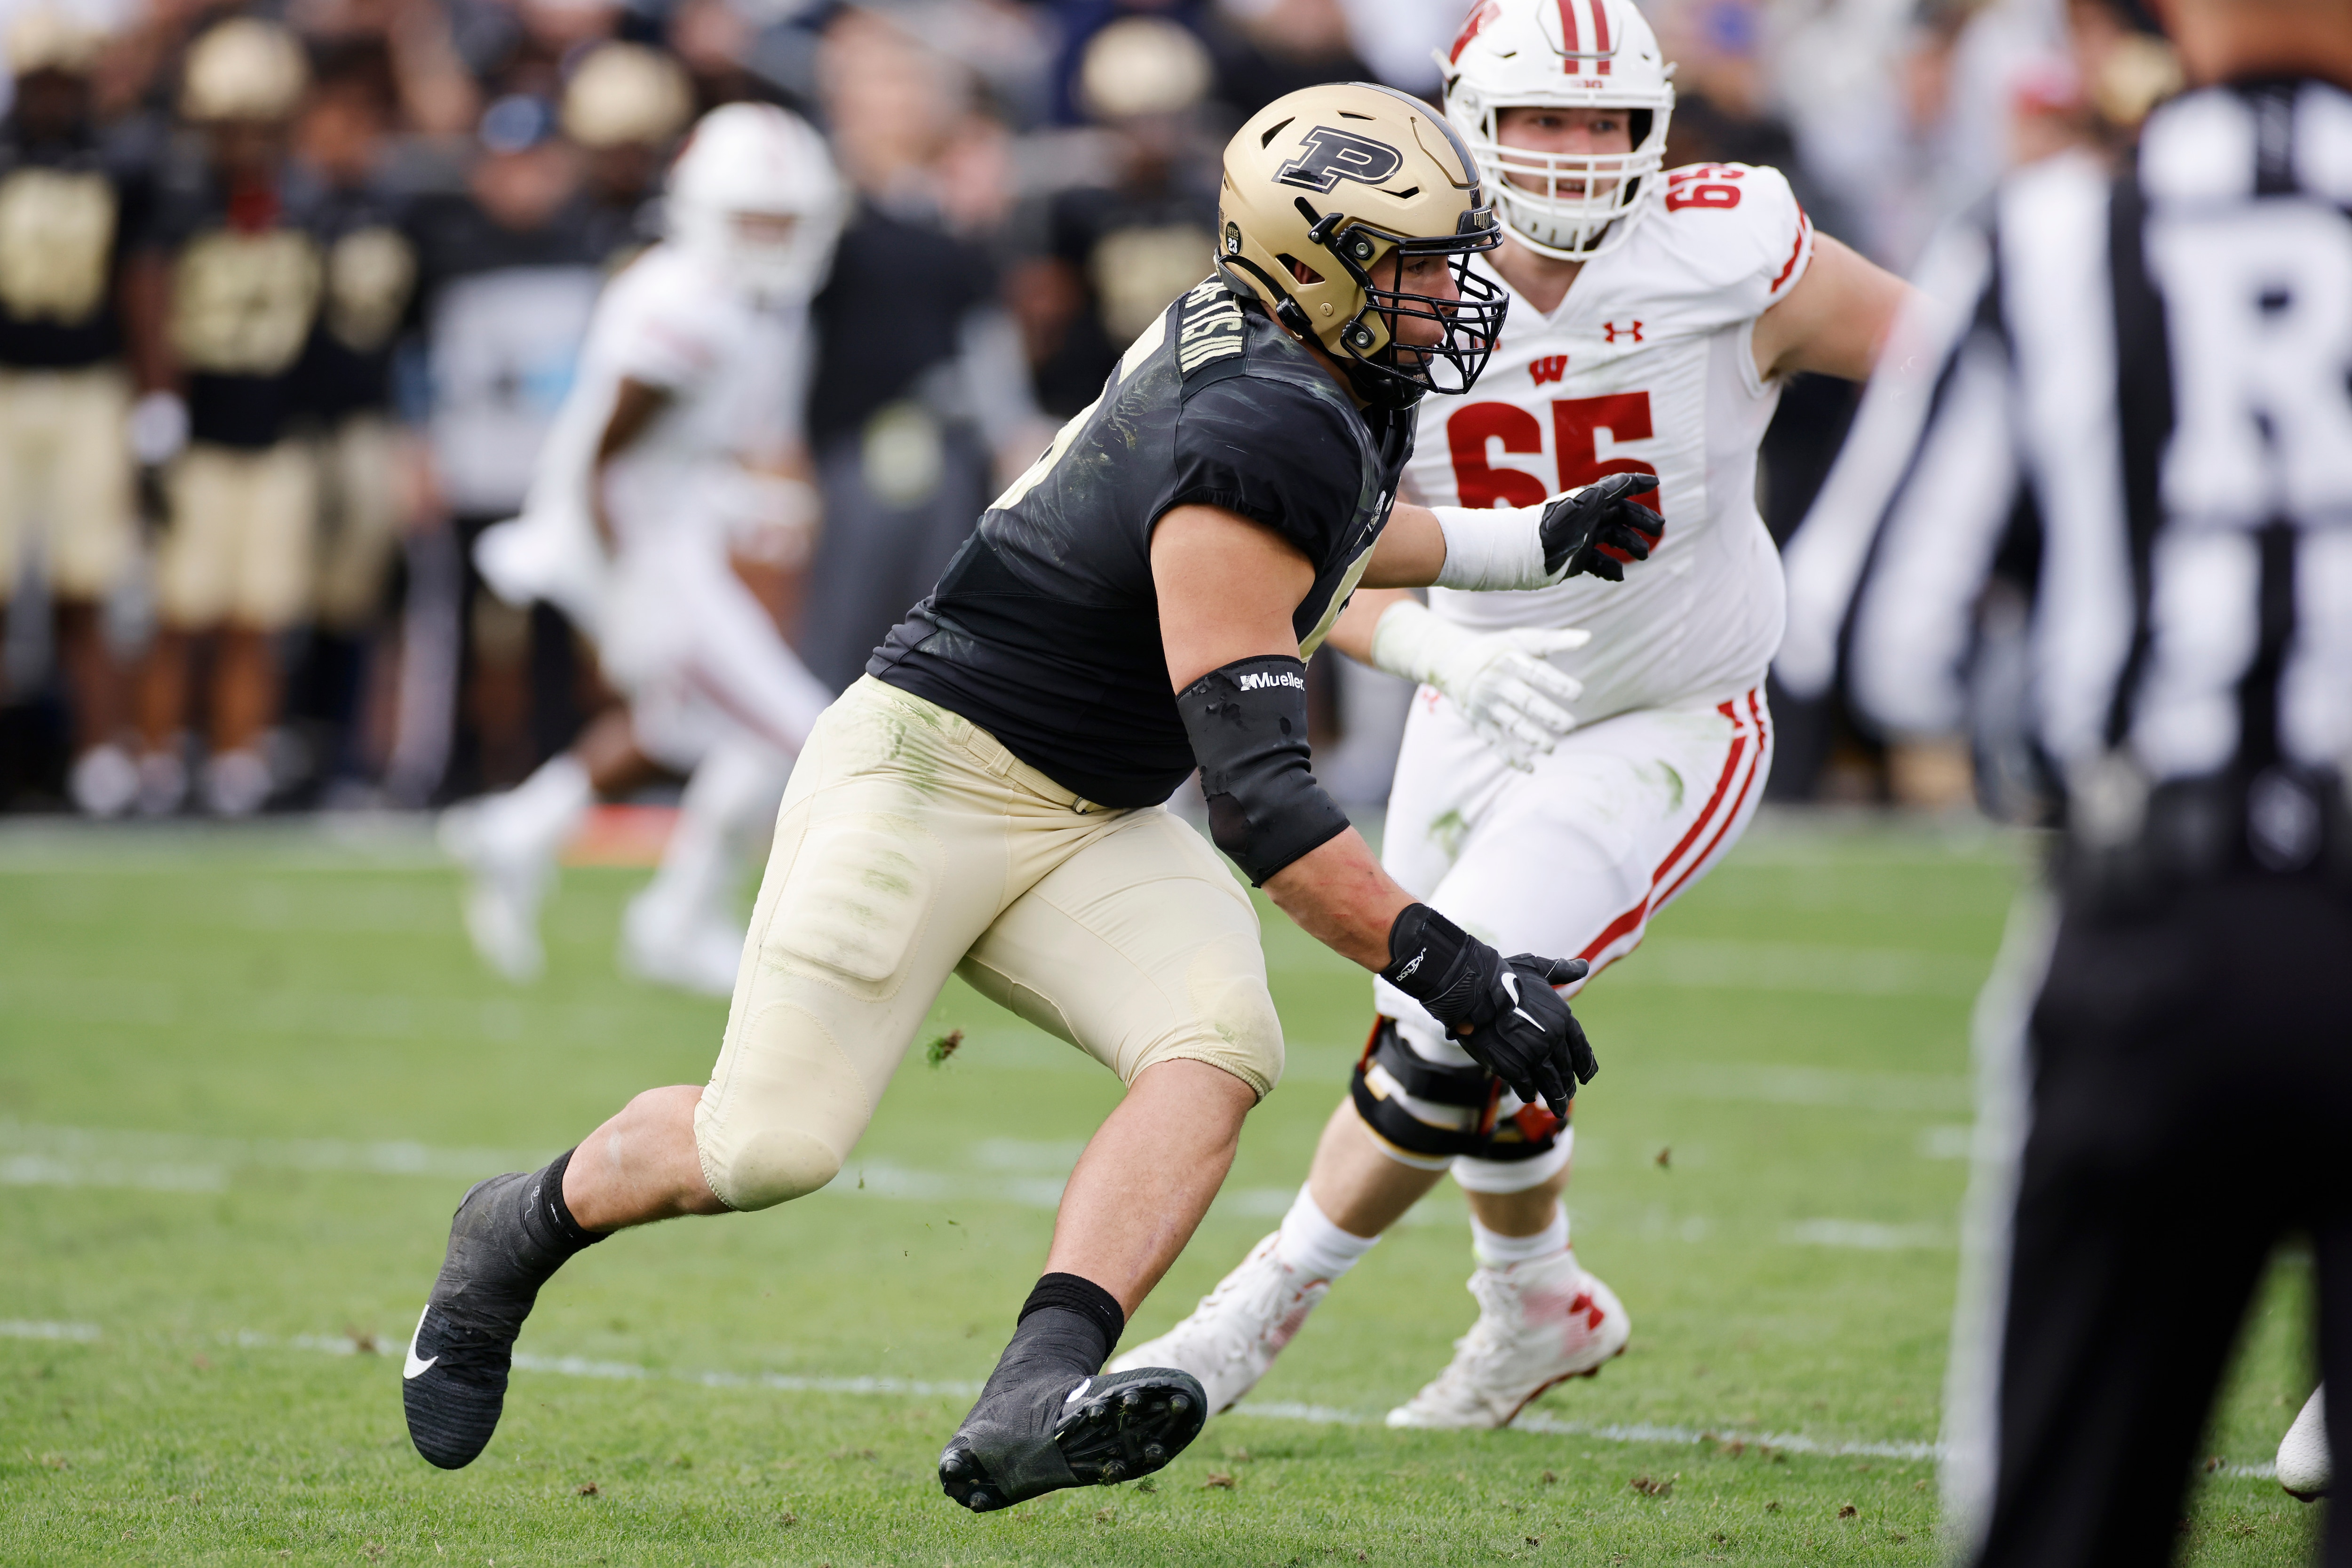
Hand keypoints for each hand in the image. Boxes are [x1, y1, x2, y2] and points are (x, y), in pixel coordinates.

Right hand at [1369, 600, 1586, 770]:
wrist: (1451, 662)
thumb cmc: (1496, 650)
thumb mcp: (1522, 639)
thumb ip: (1555, 640)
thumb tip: (1588, 637)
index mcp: (1511, 660)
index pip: (1537, 672)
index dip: (1558, 683)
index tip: (1578, 693)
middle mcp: (1497, 682)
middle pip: (1526, 701)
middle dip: (1548, 714)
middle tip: (1571, 726)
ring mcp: (1486, 704)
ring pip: (1512, 723)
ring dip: (1533, 737)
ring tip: (1552, 749)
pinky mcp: (1477, 721)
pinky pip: (1494, 741)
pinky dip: (1510, 756)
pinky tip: (1529, 768)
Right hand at [1380, 904, 1598, 1118]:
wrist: (1475, 990)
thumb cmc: (1504, 975)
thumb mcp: (1538, 968)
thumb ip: (1562, 971)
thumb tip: (1583, 966)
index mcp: (1563, 1018)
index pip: (1580, 1047)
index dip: (1585, 1065)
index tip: (1586, 1077)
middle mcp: (1554, 1039)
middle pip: (1565, 1068)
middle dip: (1567, 1085)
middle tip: (1567, 1095)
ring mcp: (1534, 1055)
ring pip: (1549, 1083)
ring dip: (1554, 1097)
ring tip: (1557, 1108)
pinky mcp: (1513, 1067)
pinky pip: (1526, 1086)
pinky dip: (1530, 1093)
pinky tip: (1530, 1096)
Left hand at [1539, 473, 1662, 581]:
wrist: (1526, 554)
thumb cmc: (1553, 526)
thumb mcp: (1584, 505)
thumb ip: (1608, 491)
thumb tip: (1632, 479)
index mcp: (1590, 501)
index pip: (1618, 488)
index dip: (1637, 483)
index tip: (1656, 483)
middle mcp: (1588, 518)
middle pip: (1621, 515)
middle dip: (1641, 520)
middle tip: (1658, 530)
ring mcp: (1583, 538)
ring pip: (1614, 539)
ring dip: (1631, 545)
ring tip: (1643, 556)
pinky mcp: (1577, 559)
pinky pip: (1600, 562)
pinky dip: (1612, 568)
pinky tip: (1619, 575)